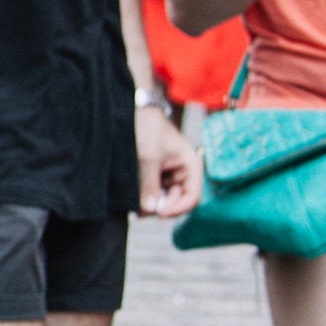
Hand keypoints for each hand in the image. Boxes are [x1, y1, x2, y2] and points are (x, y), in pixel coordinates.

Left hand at [137, 102, 200, 220]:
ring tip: (135, 206)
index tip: (160, 213)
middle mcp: (181, 172)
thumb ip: (149, 183)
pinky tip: (133, 201)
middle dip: (161, 208)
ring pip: (163, 200)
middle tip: (141, 212)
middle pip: (177, 201)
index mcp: (190, 165)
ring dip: (151, 205)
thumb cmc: (148, 127)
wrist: (132, 112)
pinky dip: (144, 199)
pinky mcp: (153, 176)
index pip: (193, 195)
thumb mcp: (148, 156)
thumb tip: (150, 208)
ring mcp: (167, 175)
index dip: (178, 207)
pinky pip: (152, 194)